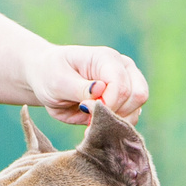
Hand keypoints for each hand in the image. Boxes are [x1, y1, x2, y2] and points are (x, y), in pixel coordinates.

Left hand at [27, 44, 148, 124]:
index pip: (122, 85)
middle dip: (113, 112)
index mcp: (107, 58)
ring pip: (136, 110)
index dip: (106, 103)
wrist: (47, 79)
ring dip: (113, 122)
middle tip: (87, 114)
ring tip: (87, 121)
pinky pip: (130, 119)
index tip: (84, 108)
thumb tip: (101, 89)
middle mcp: (123, 68)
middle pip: (137, 96)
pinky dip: (112, 127)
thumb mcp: (58, 81)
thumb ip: (79, 88)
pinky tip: (92, 124)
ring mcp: (127, 84)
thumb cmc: (50, 75)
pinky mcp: (124, 101)